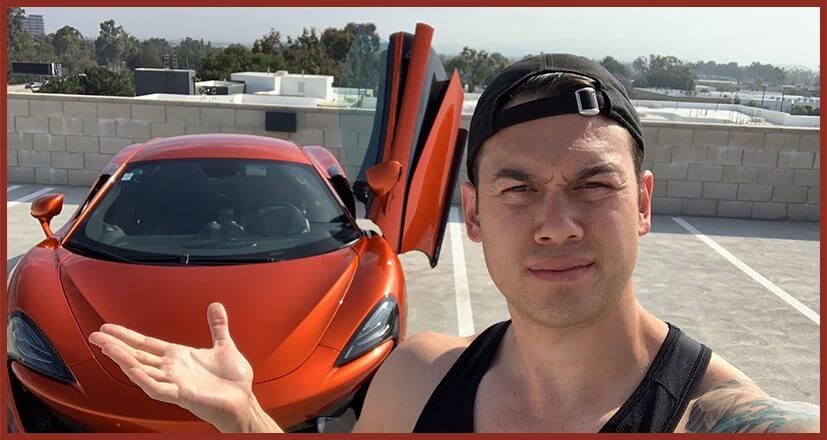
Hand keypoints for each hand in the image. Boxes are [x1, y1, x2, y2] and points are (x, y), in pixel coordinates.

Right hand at [88, 302, 276, 431]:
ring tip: (106, 347)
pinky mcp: (182, 396)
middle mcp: (172, 370)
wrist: (244, 401)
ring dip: (123, 359)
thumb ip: (218, 327)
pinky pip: (157, 388)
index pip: (147, 344)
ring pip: (142, 370)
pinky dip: (144, 379)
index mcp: (179, 357)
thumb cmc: (233, 381)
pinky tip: (130, 369)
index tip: (109, 328)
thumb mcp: (224, 346)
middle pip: (137, 356)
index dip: (127, 336)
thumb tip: (216, 306)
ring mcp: (175, 383)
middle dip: (116, 345)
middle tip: (95, 335)